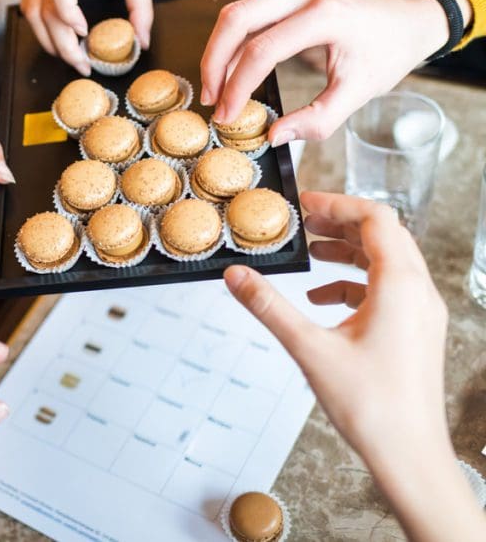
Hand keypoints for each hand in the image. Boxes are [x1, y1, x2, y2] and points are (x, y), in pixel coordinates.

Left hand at [0, 130, 14, 244]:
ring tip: (16, 212)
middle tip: (23, 196)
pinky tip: (3, 229)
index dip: (20, 173)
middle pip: (12, 195)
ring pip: (6, 216)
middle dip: (21, 197)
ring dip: (14, 217)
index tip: (28, 176)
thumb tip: (7, 172)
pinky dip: (0, 236)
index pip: (10, 170)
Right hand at [21, 0, 152, 75]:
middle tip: (82, 63)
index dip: (68, 13)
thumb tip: (141, 42)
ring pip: (32, 10)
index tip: (84, 32)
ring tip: (70, 56)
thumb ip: (142, 8)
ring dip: (48, 39)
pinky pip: (29, 4)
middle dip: (62, 43)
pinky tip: (56, 38)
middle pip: (46, 7)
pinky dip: (39, 26)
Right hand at [200, 0, 467, 143]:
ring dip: (218, 52)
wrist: (410, 16)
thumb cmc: (389, 51)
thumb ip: (318, 119)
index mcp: (325, 15)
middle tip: (211, 100)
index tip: (227, 116)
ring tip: (216, 90)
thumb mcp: (361, 91)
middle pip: (235, 19)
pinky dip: (232, 43)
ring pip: (235, 14)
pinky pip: (247, 14)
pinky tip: (232, 72)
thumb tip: (273, 136)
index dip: (238, 87)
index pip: (262, 50)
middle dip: (214, 63)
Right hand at [224, 191, 485, 541]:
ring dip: (347, 251)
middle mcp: (418, 292)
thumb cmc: (373, 406)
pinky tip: (320, 298)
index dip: (336, 204)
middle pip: (383, 234)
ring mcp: (420, 312)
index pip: (375, 218)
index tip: (303, 204)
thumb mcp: (308, 349)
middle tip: (302, 222)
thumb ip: (269, 306)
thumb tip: (236, 277)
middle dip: (340, 223)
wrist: (409, 453)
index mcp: (400, 285)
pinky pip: (387, 289)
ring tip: (309, 253)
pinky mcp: (415, 331)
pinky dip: (353, 283)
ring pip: (386, 261)